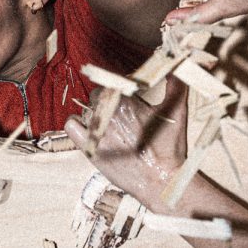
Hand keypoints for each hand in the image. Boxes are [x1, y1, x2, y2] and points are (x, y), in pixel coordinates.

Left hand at [64, 77, 187, 210]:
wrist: (162, 180)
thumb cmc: (169, 147)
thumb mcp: (177, 111)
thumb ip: (176, 85)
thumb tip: (175, 66)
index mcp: (125, 99)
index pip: (113, 84)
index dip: (121, 91)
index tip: (130, 102)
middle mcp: (108, 111)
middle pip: (99, 96)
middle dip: (109, 103)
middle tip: (123, 117)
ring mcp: (96, 129)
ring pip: (87, 110)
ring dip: (96, 115)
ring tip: (111, 128)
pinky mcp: (87, 147)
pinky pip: (71, 126)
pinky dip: (76, 125)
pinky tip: (88, 130)